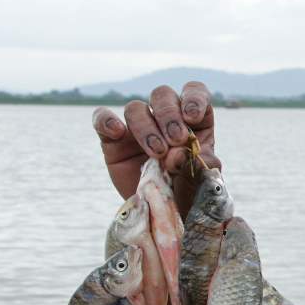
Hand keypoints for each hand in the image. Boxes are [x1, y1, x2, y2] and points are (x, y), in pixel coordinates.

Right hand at [92, 82, 221, 199]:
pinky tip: (117, 132)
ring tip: (157, 154)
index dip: (193, 98)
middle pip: (162, 95)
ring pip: (135, 108)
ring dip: (146, 128)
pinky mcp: (113, 140)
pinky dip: (106, 120)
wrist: (164, 213)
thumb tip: (179, 153)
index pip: (194, 92)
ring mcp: (138, 127)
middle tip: (176, 140)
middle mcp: (165, 118)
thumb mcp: (203, 180)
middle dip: (169, 115)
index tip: (192, 117)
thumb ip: (198, 164)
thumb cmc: (189, 192)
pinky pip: (102, 118)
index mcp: (194, 121)